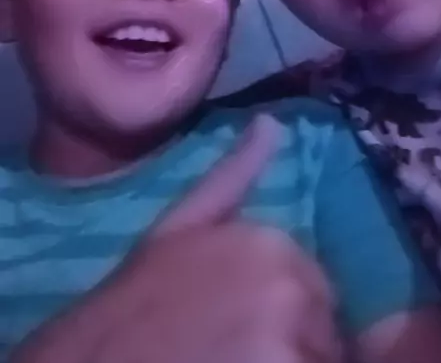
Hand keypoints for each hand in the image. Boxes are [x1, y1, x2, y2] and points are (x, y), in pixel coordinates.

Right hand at [10, 115, 341, 362]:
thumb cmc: (138, 299)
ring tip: (237, 361)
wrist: (97, 356)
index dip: (288, 318)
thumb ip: (233, 177)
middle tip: (237, 349)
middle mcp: (289, 281)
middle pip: (322, 328)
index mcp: (271, 243)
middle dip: (293, 343)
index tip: (247, 327)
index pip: (315, 291)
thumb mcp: (181, 227)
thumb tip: (271, 123)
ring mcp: (287, 332)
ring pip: (317, 357)